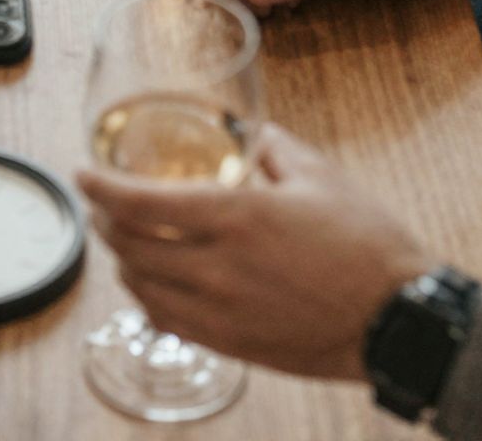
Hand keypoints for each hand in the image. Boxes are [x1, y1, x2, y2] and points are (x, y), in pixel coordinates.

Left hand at [79, 123, 428, 382]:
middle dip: (105, 224)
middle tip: (101, 205)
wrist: (398, 321)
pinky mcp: (234, 345)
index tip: (83, 174)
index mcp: (236, 216)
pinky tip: (154, 286)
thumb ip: (275, 150)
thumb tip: (253, 137)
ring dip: (123, 262)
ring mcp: (222, 313)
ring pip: (143, 289)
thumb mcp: (321, 176)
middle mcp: (218, 267)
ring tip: (123, 242)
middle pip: (130, 248)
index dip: (101, 188)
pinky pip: (170, 323)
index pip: (140, 203)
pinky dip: (149, 300)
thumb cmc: (367, 245)